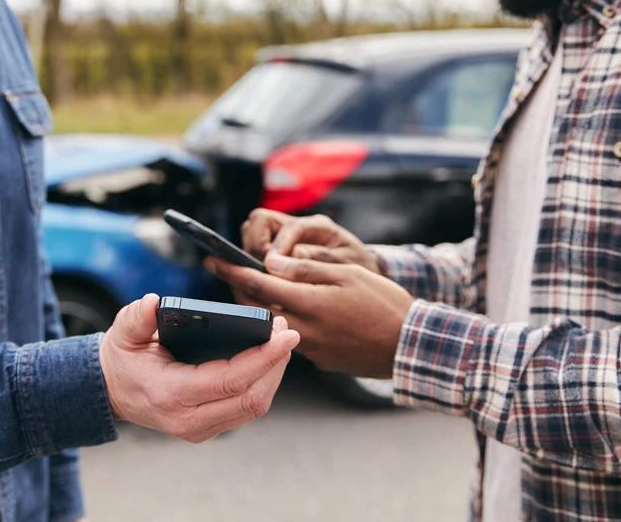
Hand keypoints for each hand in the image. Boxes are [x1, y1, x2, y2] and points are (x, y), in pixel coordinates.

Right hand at [98, 294, 298, 442]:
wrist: (111, 391)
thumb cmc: (122, 359)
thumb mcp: (124, 333)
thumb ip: (136, 317)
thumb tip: (151, 303)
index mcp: (171, 394)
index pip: (230, 380)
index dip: (264, 358)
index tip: (286, 336)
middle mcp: (188, 419)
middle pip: (252, 397)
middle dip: (276, 364)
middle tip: (287, 333)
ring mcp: (199, 428)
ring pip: (254, 407)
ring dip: (273, 375)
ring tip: (281, 343)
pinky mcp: (207, 427)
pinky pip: (245, 409)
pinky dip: (263, 385)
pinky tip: (268, 362)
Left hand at [206, 254, 412, 378]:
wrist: (410, 346)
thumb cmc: (383, 302)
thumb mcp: (347, 274)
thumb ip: (306, 268)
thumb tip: (270, 261)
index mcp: (307, 303)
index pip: (256, 284)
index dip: (230, 270)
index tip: (211, 259)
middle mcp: (301, 330)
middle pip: (255, 309)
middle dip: (239, 289)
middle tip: (232, 271)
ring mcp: (309, 349)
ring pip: (272, 324)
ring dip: (261, 306)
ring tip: (263, 286)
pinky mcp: (319, 360)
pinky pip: (292, 337)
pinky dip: (285, 320)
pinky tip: (296, 309)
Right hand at [240, 209, 380, 273]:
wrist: (362, 275)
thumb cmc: (357, 268)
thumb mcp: (348, 263)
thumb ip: (322, 258)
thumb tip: (295, 255)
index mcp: (317, 226)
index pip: (287, 227)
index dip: (276, 246)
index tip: (270, 267)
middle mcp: (297, 227)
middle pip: (258, 222)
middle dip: (255, 247)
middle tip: (262, 273)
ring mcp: (283, 238)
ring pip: (251, 234)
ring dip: (251, 255)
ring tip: (261, 279)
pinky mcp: (276, 252)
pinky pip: (254, 251)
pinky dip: (253, 265)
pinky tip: (262, 284)